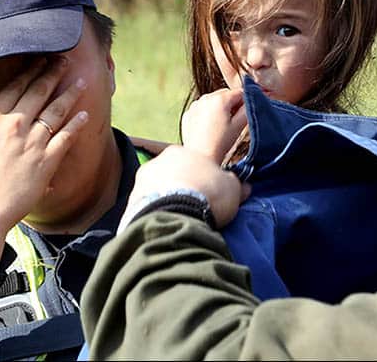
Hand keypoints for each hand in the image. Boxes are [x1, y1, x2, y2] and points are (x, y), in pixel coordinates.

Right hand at [0, 58, 88, 265]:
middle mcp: (13, 125)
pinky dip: (76, 123)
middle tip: (64, 61)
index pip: (15, 87)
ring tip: (80, 82)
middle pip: (37, 92)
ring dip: (69, 93)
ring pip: (56, 110)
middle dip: (52, 73)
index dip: (31, 71)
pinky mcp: (46, 160)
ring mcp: (31, 142)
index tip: (41, 59)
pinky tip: (84, 114)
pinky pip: (66, 136)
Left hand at [127, 145, 249, 227]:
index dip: (201, 178)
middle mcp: (157, 161)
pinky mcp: (131, 201)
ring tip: (178, 219)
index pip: (191, 162)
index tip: (207, 193)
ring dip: (165, 201)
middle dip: (180, 188)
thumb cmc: (207, 194)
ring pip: (156, 190)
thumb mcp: (231, 188)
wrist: (174, 212)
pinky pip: (145, 207)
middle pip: (171, 174)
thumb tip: (245, 186)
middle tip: (192, 207)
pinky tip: (164, 225)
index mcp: (181, 151)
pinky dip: (154, 214)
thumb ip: (235, 184)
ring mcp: (141, 181)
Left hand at [182, 88, 247, 163]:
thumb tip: (250, 102)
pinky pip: (202, 109)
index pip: (239, 92)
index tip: (246, 112)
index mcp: (220, 100)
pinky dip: (207, 114)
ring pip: (213, 100)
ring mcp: (195, 106)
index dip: (246, 102)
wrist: (200, 157)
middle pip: (225, 95)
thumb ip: (248, 110)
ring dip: (220, 108)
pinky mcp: (188, 114)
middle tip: (235, 120)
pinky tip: (210, 128)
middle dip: (232, 104)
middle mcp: (205, 98)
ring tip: (221, 126)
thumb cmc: (219, 143)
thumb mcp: (239, 126)